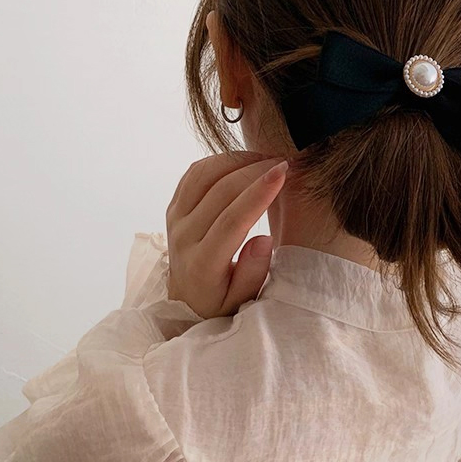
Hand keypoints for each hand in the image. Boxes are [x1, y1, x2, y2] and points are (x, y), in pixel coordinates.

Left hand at [165, 151, 288, 319]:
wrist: (187, 299)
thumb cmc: (221, 300)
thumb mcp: (242, 301)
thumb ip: (253, 273)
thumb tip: (263, 239)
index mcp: (202, 264)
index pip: (232, 220)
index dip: (259, 193)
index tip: (283, 172)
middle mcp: (183, 237)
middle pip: (220, 190)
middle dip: (256, 169)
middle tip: (285, 162)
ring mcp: (176, 219)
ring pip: (204, 174)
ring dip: (238, 160)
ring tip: (267, 160)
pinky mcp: (174, 206)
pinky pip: (195, 173)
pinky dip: (220, 161)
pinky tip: (243, 163)